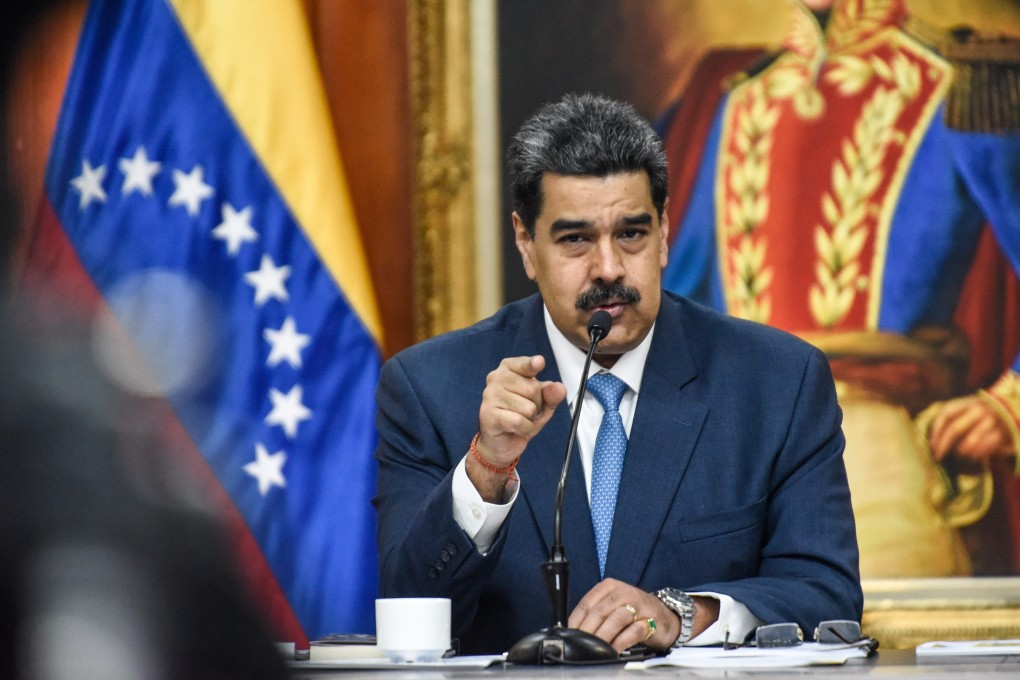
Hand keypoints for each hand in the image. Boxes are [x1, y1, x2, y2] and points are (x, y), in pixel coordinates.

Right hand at [468, 355, 565, 499]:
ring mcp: (490, 395)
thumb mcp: (542, 404)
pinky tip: (514, 428)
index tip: (539, 363)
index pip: (524, 364)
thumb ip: (551, 394)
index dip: (533, 365)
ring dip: (529, 419)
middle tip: (525, 411)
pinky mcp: (488, 415)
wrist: (502, 442)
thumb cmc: (520, 416)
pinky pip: (520, 421)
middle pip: (533, 388)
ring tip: (518, 419)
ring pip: (528, 407)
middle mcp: (496, 378)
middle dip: (536, 405)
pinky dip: (524, 429)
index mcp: (509, 369)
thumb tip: (558, 388)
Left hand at [568, 579, 680, 652]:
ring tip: (595, 649)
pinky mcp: (651, 620)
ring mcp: (638, 605)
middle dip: (588, 631)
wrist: (664, 616)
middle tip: (581, 645)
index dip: (576, 621)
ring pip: (616, 619)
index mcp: (609, 587)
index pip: (587, 603)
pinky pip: (633, 631)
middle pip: (600, 611)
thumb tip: (573, 630)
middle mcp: (623, 592)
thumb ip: (595, 614)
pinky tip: (613, 650)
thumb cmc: (633, 612)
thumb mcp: (611, 606)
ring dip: (603, 636)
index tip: (570, 635)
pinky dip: (621, 642)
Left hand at [929, 395, 1013, 463]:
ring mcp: (992, 420)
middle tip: (938, 457)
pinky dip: (977, 454)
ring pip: (970, 440)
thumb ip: (952, 420)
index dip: (936, 431)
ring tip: (957, 456)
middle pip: (955, 429)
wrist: (1011, 411)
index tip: (932, 446)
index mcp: (967, 402)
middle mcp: (979, 409)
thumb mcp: (967, 410)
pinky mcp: (1004, 433)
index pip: (946, 415)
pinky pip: (986, 447)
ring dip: (960, 452)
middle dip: (944, 445)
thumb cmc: (981, 415)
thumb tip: (934, 442)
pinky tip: (972, 457)